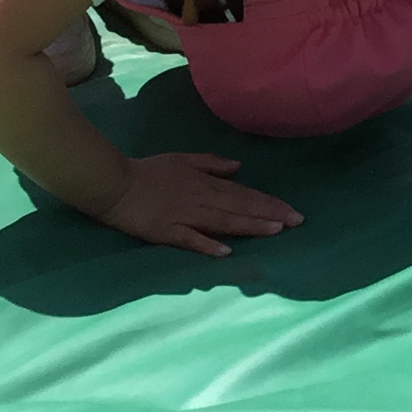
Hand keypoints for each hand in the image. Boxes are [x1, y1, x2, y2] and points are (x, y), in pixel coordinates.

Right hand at [97, 151, 300, 257]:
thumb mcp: (183, 159)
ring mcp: (184, 215)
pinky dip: (208, 244)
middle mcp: (201, 198)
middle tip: (297, 222)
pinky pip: (190, 238)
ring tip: (275, 231)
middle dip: (270, 214)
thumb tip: (239, 167)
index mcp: (205, 183)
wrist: (114, 183)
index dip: (269, 203)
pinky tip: (226, 252)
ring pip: (223, 221)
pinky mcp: (166, 231)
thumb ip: (211, 163)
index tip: (293, 211)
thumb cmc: (149, 171)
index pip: (244, 194)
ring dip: (250, 225)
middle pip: (240, 207)